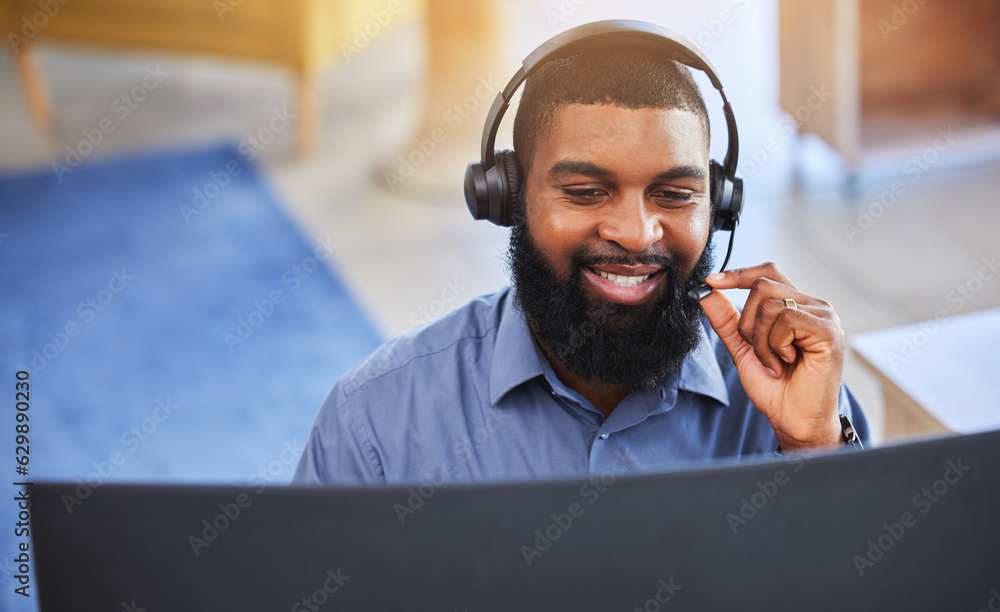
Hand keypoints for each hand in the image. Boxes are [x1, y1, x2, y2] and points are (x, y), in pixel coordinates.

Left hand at [699, 263, 844, 450]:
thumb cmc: (775, 387)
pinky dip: (776, 345)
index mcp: (795, 306)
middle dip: (747, 324)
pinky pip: (787, 320)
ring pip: (771, 306)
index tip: (712, 281)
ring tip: (775, 361)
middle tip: (761, 352)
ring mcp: (824, 316)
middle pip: (762, 287)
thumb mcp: (742, 347)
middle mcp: (813, 306)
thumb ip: (726, 319)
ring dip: (761, 341)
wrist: (793, 419)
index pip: (767, 273)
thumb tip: (706, 290)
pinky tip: (787, 361)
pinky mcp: (829, 331)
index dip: (739, 274)